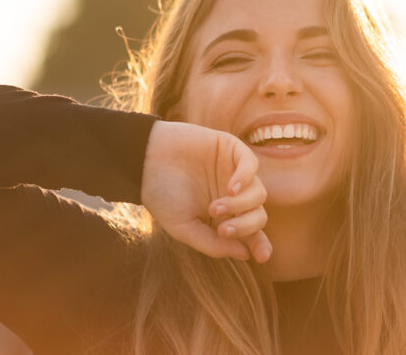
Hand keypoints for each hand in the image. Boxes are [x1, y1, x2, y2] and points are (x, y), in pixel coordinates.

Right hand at [141, 120, 270, 262]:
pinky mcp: (231, 149)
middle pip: (258, 215)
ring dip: (240, 206)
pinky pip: (251, 164)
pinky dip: (246, 178)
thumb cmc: (161, 195)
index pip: (251, 232)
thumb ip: (212, 243)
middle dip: (246, 227)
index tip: (261, 256)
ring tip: (213, 207)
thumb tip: (246, 255)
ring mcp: (234, 172)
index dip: (260, 244)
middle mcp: (234, 196)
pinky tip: (231, 188)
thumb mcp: (183, 227)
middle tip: (223, 229)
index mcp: (224, 216)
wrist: (143, 160)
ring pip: (259, 193)